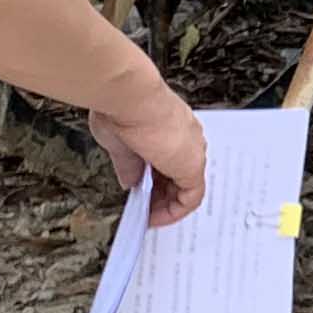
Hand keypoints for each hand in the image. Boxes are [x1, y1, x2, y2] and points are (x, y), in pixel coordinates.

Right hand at [90, 88, 207, 224]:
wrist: (129, 95)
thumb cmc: (122, 106)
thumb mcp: (121, 143)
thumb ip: (129, 165)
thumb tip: (130, 181)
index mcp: (172, 126)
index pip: (170, 159)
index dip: (156, 180)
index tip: (142, 192)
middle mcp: (187, 137)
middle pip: (180, 175)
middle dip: (160, 196)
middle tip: (143, 209)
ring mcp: (191, 151)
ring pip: (186, 187)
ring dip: (166, 205)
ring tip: (146, 216)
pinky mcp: (191, 165)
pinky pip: (190, 198)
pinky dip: (174, 212)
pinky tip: (154, 217)